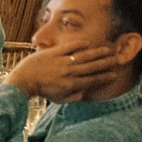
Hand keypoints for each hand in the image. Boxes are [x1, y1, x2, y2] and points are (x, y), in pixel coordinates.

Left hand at [6, 42, 122, 101]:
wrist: (24, 80)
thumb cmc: (42, 90)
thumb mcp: (59, 99)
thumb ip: (74, 96)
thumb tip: (86, 91)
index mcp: (71, 84)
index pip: (92, 80)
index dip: (104, 77)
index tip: (114, 74)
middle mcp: (69, 72)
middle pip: (91, 67)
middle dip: (105, 63)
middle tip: (116, 59)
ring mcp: (61, 62)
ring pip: (83, 56)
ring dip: (97, 53)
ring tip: (108, 49)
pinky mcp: (53, 53)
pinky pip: (69, 47)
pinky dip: (79, 44)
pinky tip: (89, 43)